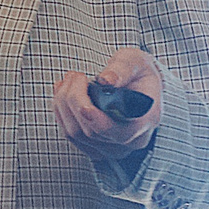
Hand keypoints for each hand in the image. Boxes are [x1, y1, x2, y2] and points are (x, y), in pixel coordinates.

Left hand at [55, 47, 162, 161]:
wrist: (139, 85)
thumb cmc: (138, 73)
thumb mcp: (137, 61)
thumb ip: (123, 69)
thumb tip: (106, 80)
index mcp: (147, 120)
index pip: (121, 133)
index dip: (97, 120)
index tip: (83, 105)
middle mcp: (131, 140)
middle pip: (92, 131)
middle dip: (74, 100)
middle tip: (75, 75)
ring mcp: (112, 147)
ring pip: (76, 134)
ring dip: (63, 104)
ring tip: (68, 80)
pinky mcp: (94, 146)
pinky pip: (71, 134)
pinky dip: (61, 112)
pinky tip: (62, 93)